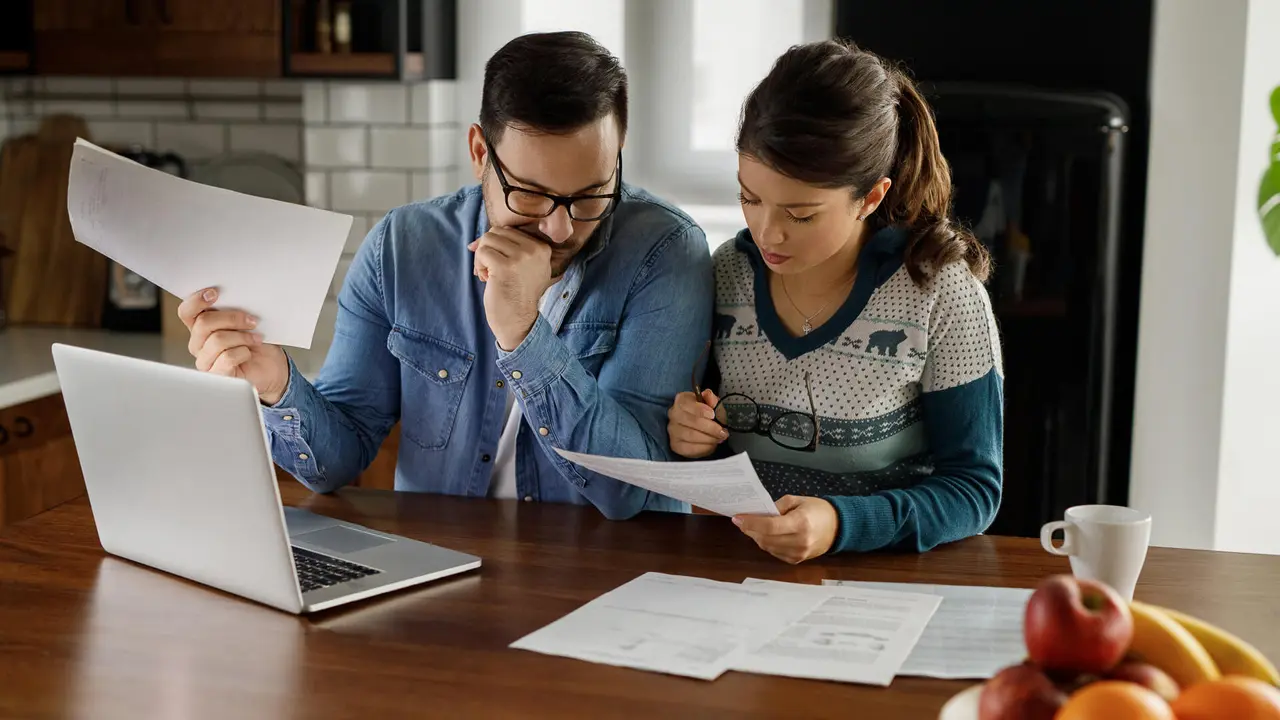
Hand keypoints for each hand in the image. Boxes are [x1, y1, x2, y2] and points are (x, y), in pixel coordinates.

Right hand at [178, 287, 289, 403]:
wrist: (272, 367)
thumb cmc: (257, 342)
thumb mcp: (246, 322)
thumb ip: (233, 310)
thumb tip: (234, 297)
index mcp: (200, 327)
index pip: (187, 312)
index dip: (196, 301)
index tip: (214, 292)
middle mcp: (198, 343)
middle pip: (203, 323)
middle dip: (231, 318)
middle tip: (252, 320)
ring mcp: (205, 360)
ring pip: (216, 340)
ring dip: (242, 336)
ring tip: (256, 338)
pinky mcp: (217, 375)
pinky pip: (227, 357)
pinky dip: (243, 351)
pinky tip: (250, 352)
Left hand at [468, 227, 554, 350]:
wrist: (519, 322)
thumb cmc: (518, 296)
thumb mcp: (526, 269)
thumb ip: (511, 250)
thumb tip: (476, 240)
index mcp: (542, 248)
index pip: (509, 231)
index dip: (497, 246)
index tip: (497, 265)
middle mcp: (534, 250)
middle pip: (496, 232)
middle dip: (488, 250)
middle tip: (490, 270)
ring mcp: (520, 257)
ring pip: (487, 240)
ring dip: (482, 257)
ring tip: (488, 274)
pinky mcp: (504, 266)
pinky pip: (482, 252)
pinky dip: (478, 265)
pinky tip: (485, 279)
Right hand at [667, 389, 728, 457]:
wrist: (701, 429)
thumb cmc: (706, 415)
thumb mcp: (712, 405)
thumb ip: (712, 400)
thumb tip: (708, 395)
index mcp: (681, 400)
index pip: (686, 403)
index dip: (699, 409)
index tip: (712, 415)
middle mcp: (673, 414)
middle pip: (690, 421)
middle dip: (709, 427)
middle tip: (722, 431)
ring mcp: (673, 431)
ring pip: (690, 435)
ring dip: (708, 438)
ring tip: (719, 438)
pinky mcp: (675, 445)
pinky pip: (689, 448)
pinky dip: (703, 447)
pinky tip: (712, 445)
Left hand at [733, 496, 838, 563]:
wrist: (838, 527)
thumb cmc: (818, 510)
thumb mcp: (797, 500)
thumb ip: (776, 506)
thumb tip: (757, 514)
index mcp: (800, 523)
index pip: (769, 526)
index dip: (751, 523)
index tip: (738, 518)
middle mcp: (800, 541)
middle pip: (765, 539)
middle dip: (750, 530)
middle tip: (742, 521)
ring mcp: (798, 554)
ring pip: (767, 547)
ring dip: (756, 537)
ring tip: (752, 526)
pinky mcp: (796, 560)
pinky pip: (774, 552)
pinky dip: (767, 543)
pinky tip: (766, 535)